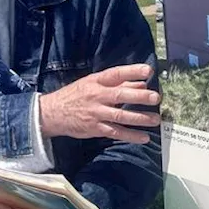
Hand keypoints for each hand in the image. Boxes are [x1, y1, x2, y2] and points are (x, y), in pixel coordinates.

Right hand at [37, 63, 159, 143]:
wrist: (52, 112)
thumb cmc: (75, 95)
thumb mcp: (92, 84)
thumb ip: (116, 84)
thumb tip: (140, 83)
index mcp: (96, 82)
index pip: (116, 74)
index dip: (132, 71)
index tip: (148, 71)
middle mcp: (96, 96)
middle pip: (120, 96)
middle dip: (139, 97)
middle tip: (156, 97)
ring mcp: (96, 113)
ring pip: (120, 116)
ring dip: (139, 118)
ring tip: (155, 119)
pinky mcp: (95, 128)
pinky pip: (115, 132)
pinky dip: (130, 136)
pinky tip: (144, 137)